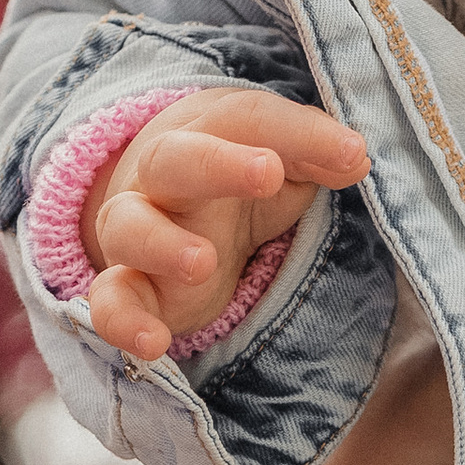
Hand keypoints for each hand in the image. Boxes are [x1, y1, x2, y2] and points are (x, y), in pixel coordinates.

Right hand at [86, 91, 369, 361]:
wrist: (164, 206)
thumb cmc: (240, 178)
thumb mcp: (286, 161)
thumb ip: (317, 154)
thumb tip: (355, 156)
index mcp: (211, 133)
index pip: (249, 120)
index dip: (298, 133)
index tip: (349, 153)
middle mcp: (164, 176)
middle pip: (176, 159)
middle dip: (218, 164)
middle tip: (268, 172)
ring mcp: (139, 228)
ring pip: (130, 227)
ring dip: (162, 244)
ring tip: (202, 263)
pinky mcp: (129, 285)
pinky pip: (109, 300)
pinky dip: (122, 322)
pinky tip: (151, 344)